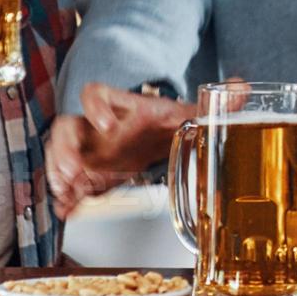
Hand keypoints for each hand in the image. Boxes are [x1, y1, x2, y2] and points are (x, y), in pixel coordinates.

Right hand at [46, 82, 199, 217]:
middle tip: (72, 169)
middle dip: (65, 148)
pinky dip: (67, 196)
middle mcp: (98, 126)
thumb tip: (238, 87)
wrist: (164, 140)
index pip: (96, 94)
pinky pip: (71, 183)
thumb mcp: (188, 113)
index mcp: (122, 107)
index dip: (96, 107)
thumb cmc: (168, 122)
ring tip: (64, 189)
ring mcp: (90, 149)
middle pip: (67, 127)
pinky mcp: (90, 172)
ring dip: (58, 171)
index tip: (107, 126)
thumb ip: (213, 104)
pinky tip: (67, 208)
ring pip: (60, 153)